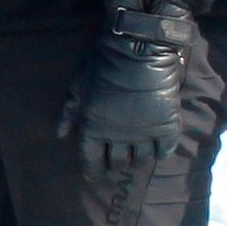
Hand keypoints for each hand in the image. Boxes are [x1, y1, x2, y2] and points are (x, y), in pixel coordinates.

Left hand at [61, 0, 200, 175]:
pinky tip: (160, 150)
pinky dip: (162, 153)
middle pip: (117, 163)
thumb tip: (60, 135)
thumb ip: (69, 112)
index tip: (96, 175)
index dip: (93, 170)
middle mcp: (118, 138)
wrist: (138, 50)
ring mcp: (143, 134)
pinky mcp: (166, 127)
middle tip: (119, 164)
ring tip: (138, 155)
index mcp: (94, 130)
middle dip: (116, 165)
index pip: (91, 160)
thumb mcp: (78, 86)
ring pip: (141, 160)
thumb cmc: (102, 65)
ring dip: (138, 159)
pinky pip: (165, 150)